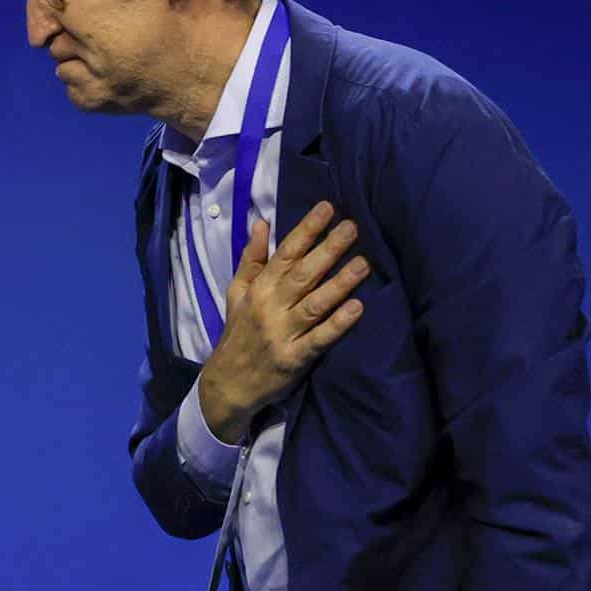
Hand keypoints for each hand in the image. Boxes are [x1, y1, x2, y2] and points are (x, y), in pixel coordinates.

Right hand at [197, 201, 369, 442]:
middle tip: (353, 227)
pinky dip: (337, 324)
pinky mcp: (293, 359)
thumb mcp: (237, 292)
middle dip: (328, 249)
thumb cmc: (239, 332)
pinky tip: (357, 308)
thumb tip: (261, 222)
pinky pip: (319, 340)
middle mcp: (270, 307)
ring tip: (363, 263)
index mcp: (259, 288)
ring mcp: (282, 334)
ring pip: (314, 304)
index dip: (307, 229)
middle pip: (303, 274)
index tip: (328, 207)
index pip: (285, 253)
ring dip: (339, 283)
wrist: (228, 382)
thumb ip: (252, 258)